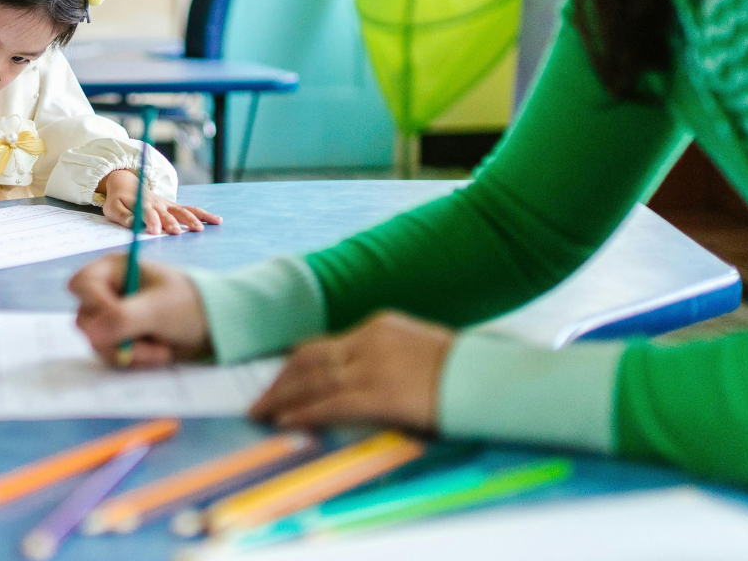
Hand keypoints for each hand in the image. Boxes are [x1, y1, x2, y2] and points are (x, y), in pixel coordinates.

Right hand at [68, 255, 211, 366]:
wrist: (214, 326)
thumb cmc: (189, 305)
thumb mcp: (158, 309)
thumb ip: (123, 318)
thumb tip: (90, 333)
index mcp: (115, 269)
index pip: (82, 285)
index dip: (95, 304)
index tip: (119, 318)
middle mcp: (109, 291)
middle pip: (85, 318)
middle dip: (116, 336)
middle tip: (145, 340)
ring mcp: (113, 316)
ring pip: (97, 341)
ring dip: (129, 351)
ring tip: (160, 348)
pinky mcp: (120, 338)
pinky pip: (110, 355)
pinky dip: (134, 358)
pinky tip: (157, 352)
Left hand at [99, 170, 221, 234]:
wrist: (127, 183)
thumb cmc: (118, 200)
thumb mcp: (112, 208)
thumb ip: (123, 216)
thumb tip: (131, 223)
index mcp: (140, 204)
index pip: (146, 213)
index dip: (150, 222)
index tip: (154, 232)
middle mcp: (157, 203)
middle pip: (166, 213)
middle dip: (172, 223)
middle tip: (178, 233)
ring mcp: (167, 204)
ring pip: (182, 210)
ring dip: (191, 219)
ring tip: (200, 229)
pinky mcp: (174, 206)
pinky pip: (191, 209)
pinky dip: (203, 214)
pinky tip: (217, 220)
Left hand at [248, 311, 452, 430]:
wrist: (487, 378)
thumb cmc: (460, 371)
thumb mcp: (417, 349)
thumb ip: (385, 357)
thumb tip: (361, 377)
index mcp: (378, 326)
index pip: (325, 344)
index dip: (296, 363)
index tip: (281, 378)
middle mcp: (368, 340)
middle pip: (308, 358)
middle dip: (280, 380)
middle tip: (259, 399)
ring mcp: (371, 366)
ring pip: (311, 380)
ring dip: (281, 397)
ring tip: (260, 412)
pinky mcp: (377, 393)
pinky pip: (329, 403)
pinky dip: (302, 411)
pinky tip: (285, 420)